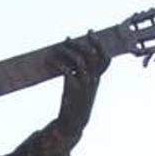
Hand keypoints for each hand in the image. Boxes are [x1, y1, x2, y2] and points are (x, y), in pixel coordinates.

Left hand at [47, 33, 108, 148]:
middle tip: (68, 39)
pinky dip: (57, 62)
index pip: (105, 59)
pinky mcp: (72, 89)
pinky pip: (65, 70)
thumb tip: (73, 56)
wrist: (73, 123)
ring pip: (79, 60)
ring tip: (57, 47)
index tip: (90, 33)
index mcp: (98, 79)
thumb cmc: (77, 104)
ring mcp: (84, 84)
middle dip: (79, 44)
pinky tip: (49, 60)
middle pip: (91, 55)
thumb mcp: (85, 88)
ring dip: (67, 51)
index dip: (99, 44)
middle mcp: (93, 80)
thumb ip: (83, 74)